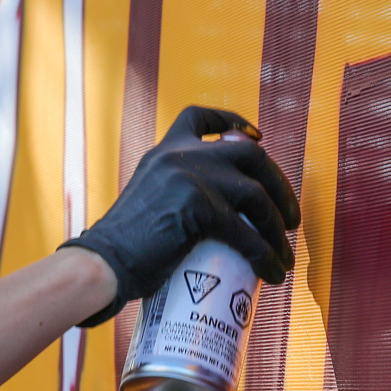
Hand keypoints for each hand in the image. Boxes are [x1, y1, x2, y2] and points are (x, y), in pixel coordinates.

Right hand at [65, 105, 301, 326]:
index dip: (235, 122)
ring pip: (255, 195)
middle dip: (278, 184)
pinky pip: (246, 232)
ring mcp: (190, 177)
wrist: (101, 264)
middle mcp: (179, 155)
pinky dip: (266, 255)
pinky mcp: (198, 207)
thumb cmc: (120, 247)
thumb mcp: (146, 200)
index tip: (257, 136)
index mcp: (164, 151)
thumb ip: (170, 192)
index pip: (202, 118)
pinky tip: (274, 272)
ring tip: (285, 252)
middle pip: (248, 154)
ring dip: (278, 227)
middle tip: (289, 216)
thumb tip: (204, 213)